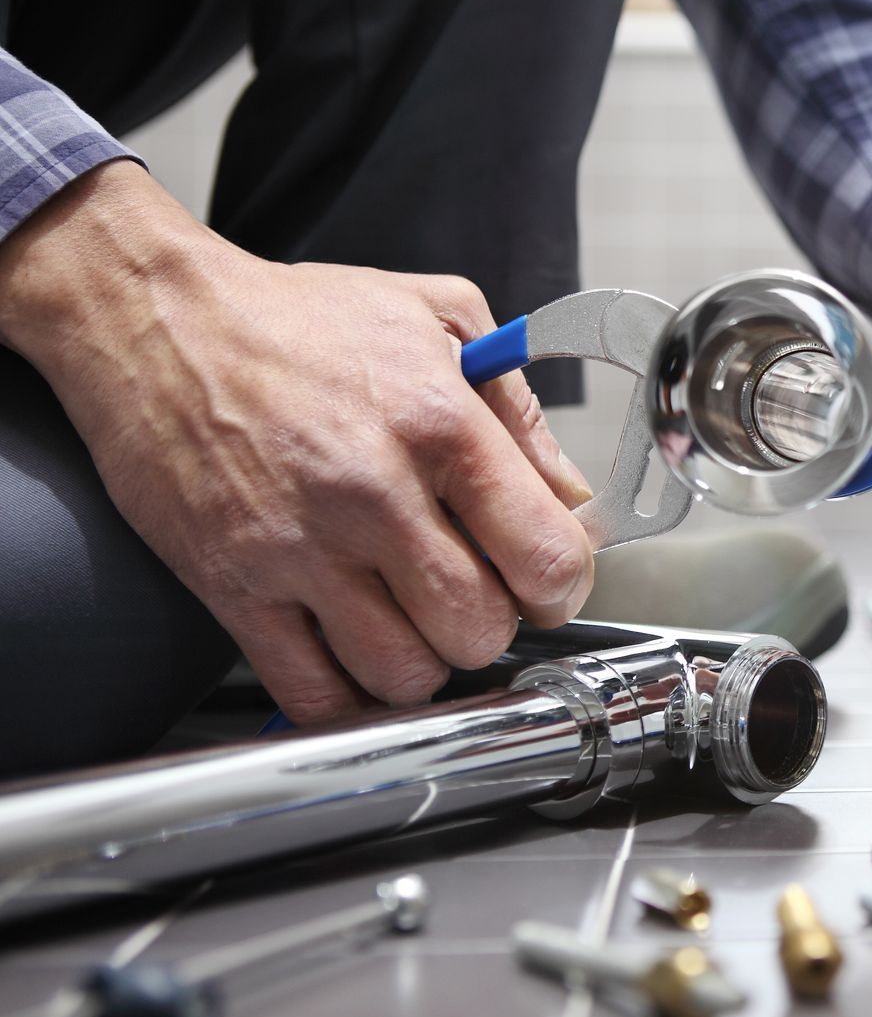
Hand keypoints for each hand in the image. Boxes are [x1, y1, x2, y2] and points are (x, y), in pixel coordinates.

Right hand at [0, 162, 595, 721]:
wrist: (156, 319)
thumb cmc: (296, 319)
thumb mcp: (440, 318)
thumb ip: (520, 410)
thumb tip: (570, 496)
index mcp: (438, 422)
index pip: (544, 553)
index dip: (562, 585)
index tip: (549, 583)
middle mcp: (371, 492)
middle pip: (477, 628)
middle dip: (492, 626)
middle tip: (475, 598)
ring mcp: (298, 547)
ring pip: (403, 673)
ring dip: (424, 665)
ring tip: (414, 622)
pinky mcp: (233, 586)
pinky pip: (312, 690)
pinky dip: (348, 697)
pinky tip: (355, 658)